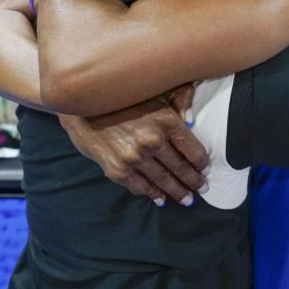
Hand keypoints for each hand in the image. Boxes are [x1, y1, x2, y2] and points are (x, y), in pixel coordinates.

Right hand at [59, 84, 209, 206]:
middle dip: (194, 181)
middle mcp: (153, 140)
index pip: (193, 149)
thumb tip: (192, 120)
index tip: (206, 170)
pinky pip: (140, 186)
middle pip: (181, 167)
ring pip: (163, 180)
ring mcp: (135, 157)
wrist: (83, 103)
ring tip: (187, 199)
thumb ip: (178, 97)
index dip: (202, 163)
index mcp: (166, 120)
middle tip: (202, 189)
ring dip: (177, 191)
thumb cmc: (123, 94)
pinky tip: (161, 199)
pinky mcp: (117, 169)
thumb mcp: (155, 88)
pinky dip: (153, 194)